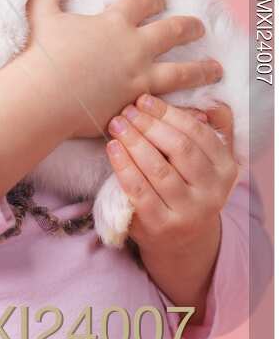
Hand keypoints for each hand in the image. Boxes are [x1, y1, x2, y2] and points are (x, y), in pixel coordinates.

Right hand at [20, 0, 223, 138]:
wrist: (43, 96)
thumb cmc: (42, 53)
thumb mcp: (42, 12)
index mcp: (114, 23)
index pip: (142, 4)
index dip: (152, 0)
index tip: (158, 0)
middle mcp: (134, 48)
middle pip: (171, 32)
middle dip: (188, 27)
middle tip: (199, 27)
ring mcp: (139, 79)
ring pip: (181, 72)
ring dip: (202, 69)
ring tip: (216, 69)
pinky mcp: (135, 106)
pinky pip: (169, 106)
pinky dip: (186, 107)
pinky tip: (197, 108)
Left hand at [105, 96, 239, 255]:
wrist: (179, 239)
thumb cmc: (187, 186)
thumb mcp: (204, 161)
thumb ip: (206, 130)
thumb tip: (207, 100)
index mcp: (225, 170)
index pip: (198, 133)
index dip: (169, 113)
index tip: (144, 99)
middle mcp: (213, 193)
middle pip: (180, 149)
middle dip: (150, 125)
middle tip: (128, 111)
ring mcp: (188, 212)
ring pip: (158, 169)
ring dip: (134, 141)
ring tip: (117, 124)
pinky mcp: (161, 225)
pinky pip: (139, 190)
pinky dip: (124, 166)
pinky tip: (112, 148)